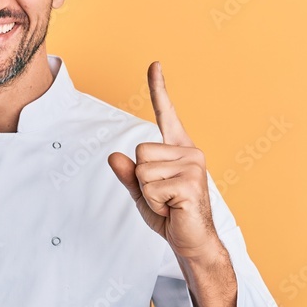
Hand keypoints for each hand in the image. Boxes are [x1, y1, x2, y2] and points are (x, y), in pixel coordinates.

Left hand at [107, 62, 219, 260]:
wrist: (193, 242)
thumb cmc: (170, 215)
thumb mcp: (142, 192)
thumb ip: (128, 174)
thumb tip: (113, 156)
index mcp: (179, 149)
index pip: (166, 114)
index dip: (158, 89)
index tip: (154, 64)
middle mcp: (190, 152)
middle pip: (139, 151)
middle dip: (142, 180)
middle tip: (163, 197)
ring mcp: (193, 166)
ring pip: (142, 170)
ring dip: (148, 194)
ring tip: (168, 204)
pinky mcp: (190, 183)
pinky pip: (149, 187)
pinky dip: (154, 204)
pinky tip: (173, 209)